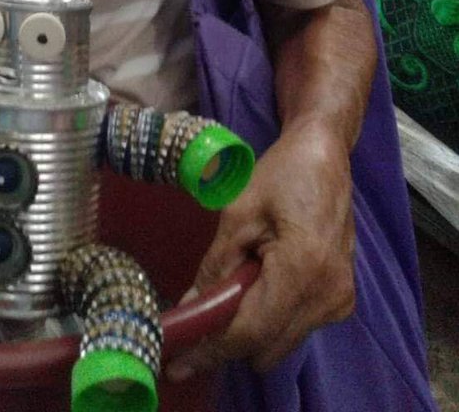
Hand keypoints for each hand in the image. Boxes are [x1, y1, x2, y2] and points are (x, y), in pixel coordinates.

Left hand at [166, 123, 355, 380]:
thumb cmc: (281, 174)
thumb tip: (188, 307)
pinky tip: (260, 279)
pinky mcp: (341, 299)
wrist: (324, 155)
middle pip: (266, 347)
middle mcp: (329, 296)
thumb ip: (215, 267)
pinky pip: (296, 327)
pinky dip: (270, 316)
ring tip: (236, 279)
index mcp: (304, 270)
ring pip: (280, 342)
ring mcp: (340, 300)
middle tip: (195, 320)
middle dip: (227, 339)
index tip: (178, 364)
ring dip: (250, 325)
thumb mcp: (237, 214)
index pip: (250, 331)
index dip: (211, 350)